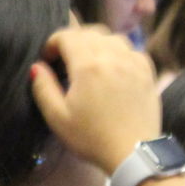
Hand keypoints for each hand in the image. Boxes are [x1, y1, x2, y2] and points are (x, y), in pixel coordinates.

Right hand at [29, 26, 163, 174]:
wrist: (133, 152)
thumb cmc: (92, 137)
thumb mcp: (58, 118)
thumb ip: (43, 88)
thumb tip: (37, 67)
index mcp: (88, 65)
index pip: (67, 36)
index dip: (52, 43)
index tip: (48, 59)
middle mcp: (112, 56)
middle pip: (90, 32)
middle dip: (73, 41)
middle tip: (65, 60)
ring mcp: (133, 62)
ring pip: (112, 37)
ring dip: (96, 43)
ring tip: (89, 61)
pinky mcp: (147, 71)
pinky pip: (131, 49)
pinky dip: (118, 51)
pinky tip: (112, 67)